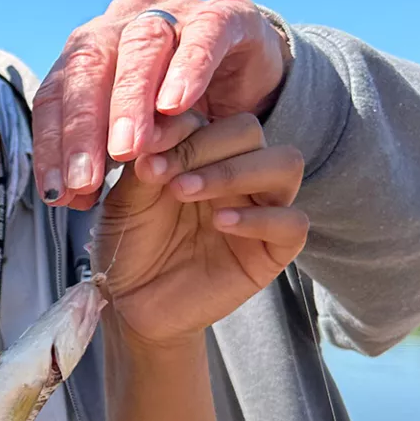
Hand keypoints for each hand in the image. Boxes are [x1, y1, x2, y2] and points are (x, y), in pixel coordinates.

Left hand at [32, 0, 290, 210]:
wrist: (250, 68)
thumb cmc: (177, 106)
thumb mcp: (134, 132)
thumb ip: (100, 156)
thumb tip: (66, 196)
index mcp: (91, 49)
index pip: (56, 94)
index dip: (51, 144)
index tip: (56, 193)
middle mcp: (122, 24)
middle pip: (88, 68)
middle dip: (83, 128)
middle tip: (84, 179)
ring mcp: (173, 12)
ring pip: (141, 48)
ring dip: (129, 101)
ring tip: (127, 150)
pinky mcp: (226, 14)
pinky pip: (204, 34)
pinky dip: (188, 69)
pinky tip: (176, 106)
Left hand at [92, 112, 306, 347]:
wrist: (131, 302)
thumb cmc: (128, 243)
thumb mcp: (126, 198)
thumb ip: (144, 163)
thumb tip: (155, 133)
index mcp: (202, 153)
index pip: (207, 118)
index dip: (177, 127)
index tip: (142, 146)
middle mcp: (238, 173)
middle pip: (250, 131)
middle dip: (204, 146)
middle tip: (164, 175)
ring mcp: (261, 208)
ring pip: (285, 164)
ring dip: (235, 171)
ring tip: (185, 193)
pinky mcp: (273, 250)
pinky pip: (293, 222)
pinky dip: (259, 218)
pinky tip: (219, 223)